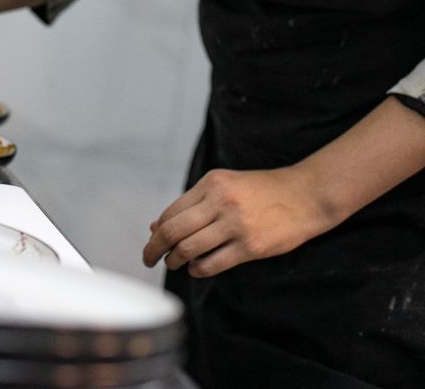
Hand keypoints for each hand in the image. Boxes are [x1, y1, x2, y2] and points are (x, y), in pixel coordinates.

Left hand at [142, 166, 327, 277]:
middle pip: (173, 231)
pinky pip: (213, 264)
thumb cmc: (263, 190)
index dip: (157, 230)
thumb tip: (157, 225)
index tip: (151, 240)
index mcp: (212, 182)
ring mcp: (235, 224)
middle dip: (154, 249)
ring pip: (190, 249)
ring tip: (174, 264)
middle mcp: (220, 201)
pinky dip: (198, 270)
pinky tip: (197, 269)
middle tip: (148, 259)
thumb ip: (194, 203)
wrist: (305, 195)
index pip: (172, 211)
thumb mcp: (226, 184)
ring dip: (176, 261)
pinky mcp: (250, 246)